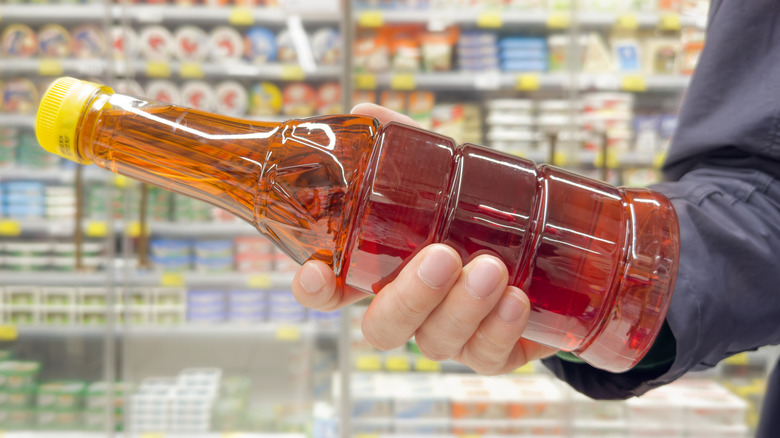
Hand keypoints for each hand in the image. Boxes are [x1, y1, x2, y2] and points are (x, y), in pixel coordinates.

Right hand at [291, 103, 556, 374]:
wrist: (558, 256)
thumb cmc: (487, 218)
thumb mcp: (451, 178)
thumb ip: (408, 150)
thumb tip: (366, 112)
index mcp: (388, 270)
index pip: (334, 290)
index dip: (317, 290)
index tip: (317, 274)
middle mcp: (413, 307)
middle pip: (383, 326)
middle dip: (409, 296)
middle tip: (441, 257)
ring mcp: (450, 333)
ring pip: (435, 340)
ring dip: (462, 306)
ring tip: (493, 268)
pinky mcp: (492, 351)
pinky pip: (486, 355)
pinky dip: (500, 328)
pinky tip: (518, 300)